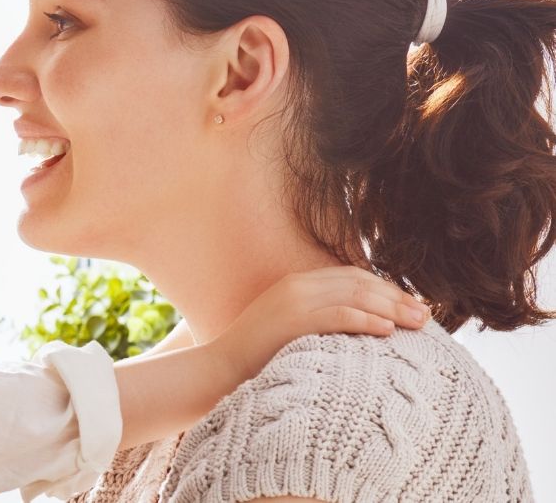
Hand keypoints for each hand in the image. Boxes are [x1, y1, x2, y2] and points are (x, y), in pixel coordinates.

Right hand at [211, 265, 428, 380]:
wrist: (219, 369)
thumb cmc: (257, 358)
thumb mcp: (290, 329)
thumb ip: (319, 319)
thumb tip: (360, 327)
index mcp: (296, 284)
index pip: (352, 276)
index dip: (386, 288)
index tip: (412, 305)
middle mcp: (296, 285)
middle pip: (359, 282)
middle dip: (397, 297)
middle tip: (426, 315)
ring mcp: (293, 301)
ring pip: (354, 294)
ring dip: (391, 307)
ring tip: (418, 323)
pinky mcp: (292, 321)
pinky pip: (338, 315)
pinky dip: (367, 320)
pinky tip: (388, 330)